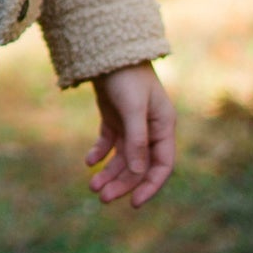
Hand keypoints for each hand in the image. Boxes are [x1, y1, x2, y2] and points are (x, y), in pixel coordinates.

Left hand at [85, 61, 174, 208]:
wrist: (108, 48)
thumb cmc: (127, 76)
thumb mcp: (133, 108)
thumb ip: (137, 140)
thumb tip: (139, 172)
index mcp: (163, 126)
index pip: (161, 166)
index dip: (150, 186)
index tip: (134, 204)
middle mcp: (150, 129)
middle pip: (138, 166)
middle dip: (122, 183)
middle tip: (102, 198)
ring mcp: (131, 124)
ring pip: (122, 158)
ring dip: (109, 173)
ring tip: (92, 186)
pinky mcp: (114, 118)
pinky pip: (108, 143)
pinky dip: (100, 153)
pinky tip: (89, 162)